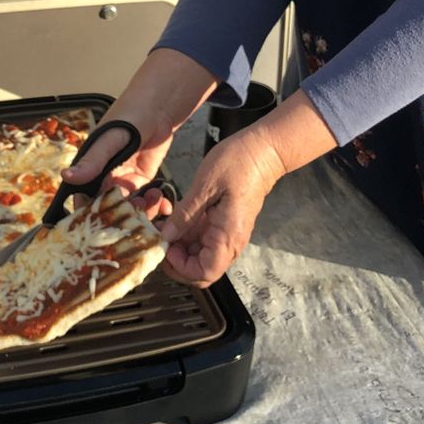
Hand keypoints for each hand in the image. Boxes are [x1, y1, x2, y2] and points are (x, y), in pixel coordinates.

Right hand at [60, 49, 217, 217]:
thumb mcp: (111, 137)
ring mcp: (122, 180)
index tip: (106, 222)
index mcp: (90, 166)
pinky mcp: (140, 181)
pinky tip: (162, 202)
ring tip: (153, 202)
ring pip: (125, 209)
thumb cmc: (130, 114)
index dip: (91, 214)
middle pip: (105, 209)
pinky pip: (143, 201)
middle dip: (120, 217)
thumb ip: (93, 160)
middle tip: (138, 213)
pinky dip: (153, 206)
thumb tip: (67, 177)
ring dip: (140, 213)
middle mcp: (103, 177)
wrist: (160, 106)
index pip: (82, 198)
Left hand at [161, 128, 284, 285]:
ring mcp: (229, 234)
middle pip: (201, 270)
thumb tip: (166, 237)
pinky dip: (188, 236)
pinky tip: (175, 221)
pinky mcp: (225, 224)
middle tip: (160, 241)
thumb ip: (185, 215)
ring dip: (181, 248)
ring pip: (201, 256)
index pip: (204, 273)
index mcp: (227, 236)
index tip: (166, 248)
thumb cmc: (238, 163)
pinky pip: (204, 240)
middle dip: (177, 262)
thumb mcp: (205, 186)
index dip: (181, 268)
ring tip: (163, 228)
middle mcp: (230, 242)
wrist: (264, 150)